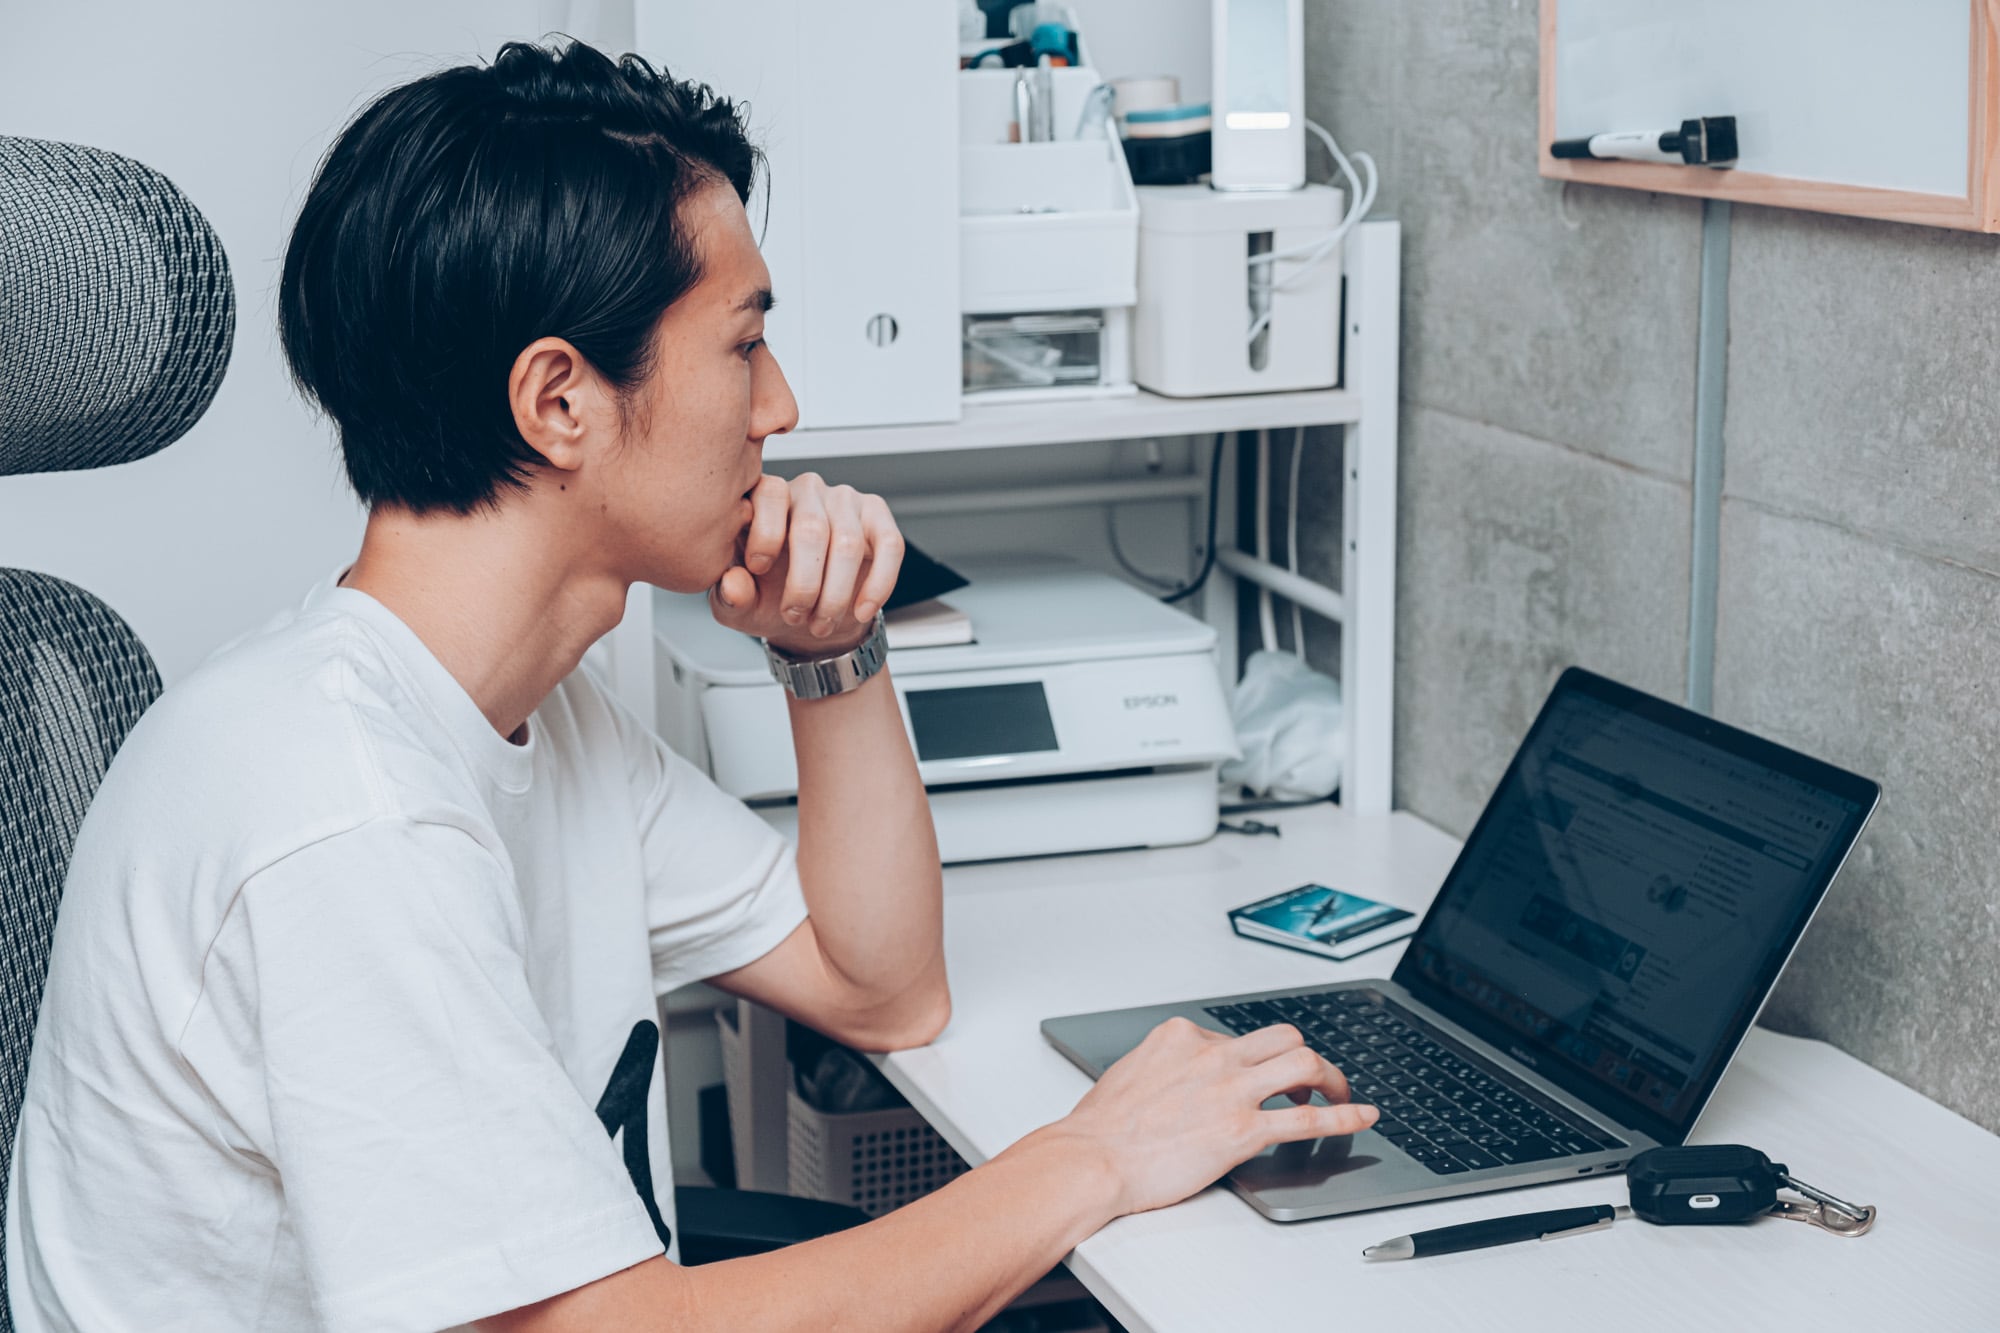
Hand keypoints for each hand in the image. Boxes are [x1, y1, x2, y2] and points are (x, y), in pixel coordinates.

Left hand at [711, 472, 904, 656]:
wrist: (809, 616)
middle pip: (811, 528)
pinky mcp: (877, 516)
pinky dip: (879, 585)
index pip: (769, 494)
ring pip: (849, 542)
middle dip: (804, 584)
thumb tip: (734, 583)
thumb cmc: (768, 599)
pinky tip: (862, 610)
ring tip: (822, 623)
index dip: (765, 535)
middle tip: (796, 616)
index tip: (758, 570)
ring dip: (836, 594)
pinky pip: (889, 544)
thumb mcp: (739, 607)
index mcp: (764, 499)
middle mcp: (805, 490)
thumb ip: (729, 596)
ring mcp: (844, 500)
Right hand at [1054, 1017, 1376, 1217]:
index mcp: (1181, 1037)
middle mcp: (1213, 1054)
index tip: (1258, 1077)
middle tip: (1313, 1079)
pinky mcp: (1243, 1130)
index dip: (1254, 1060)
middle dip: (1305, 1058)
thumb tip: (1177, 1078)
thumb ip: (1164, 1068)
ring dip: (1330, 1077)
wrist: (1091, 1159)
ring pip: (1304, 1062)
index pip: (1236, 1035)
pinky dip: (1345, 1117)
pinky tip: (1362, 1118)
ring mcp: (1231, 1090)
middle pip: (1282, 1038)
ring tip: (1339, 1094)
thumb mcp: (1130, 1074)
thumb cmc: (1100, 1129)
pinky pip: (1308, 1117)